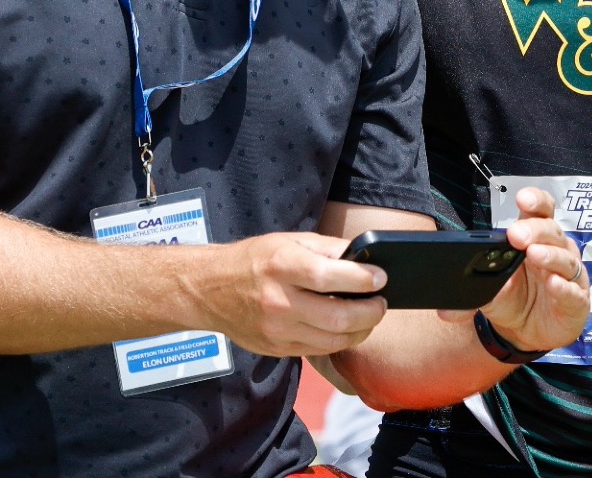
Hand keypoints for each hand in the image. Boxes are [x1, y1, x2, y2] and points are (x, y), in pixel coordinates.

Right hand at [200, 232, 388, 357]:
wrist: (210, 291)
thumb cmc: (254, 260)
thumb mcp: (288, 241)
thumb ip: (327, 248)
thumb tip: (363, 258)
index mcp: (281, 266)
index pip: (330, 277)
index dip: (363, 280)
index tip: (380, 278)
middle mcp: (278, 301)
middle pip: (338, 317)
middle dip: (370, 312)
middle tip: (381, 303)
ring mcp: (277, 330)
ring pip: (333, 340)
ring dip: (361, 330)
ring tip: (369, 317)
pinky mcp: (277, 349)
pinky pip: (319, 350)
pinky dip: (340, 340)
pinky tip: (346, 327)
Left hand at [444, 187, 588, 352]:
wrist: (527, 333)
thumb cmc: (513, 299)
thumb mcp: (488, 294)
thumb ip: (467, 298)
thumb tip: (443, 311)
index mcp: (534, 238)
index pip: (540, 211)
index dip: (535, 201)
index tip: (522, 199)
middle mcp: (555, 250)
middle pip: (551, 231)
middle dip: (534, 230)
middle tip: (516, 235)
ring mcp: (569, 275)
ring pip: (565, 258)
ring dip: (550, 255)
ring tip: (534, 254)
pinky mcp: (576, 300)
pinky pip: (573, 291)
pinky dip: (564, 287)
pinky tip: (554, 284)